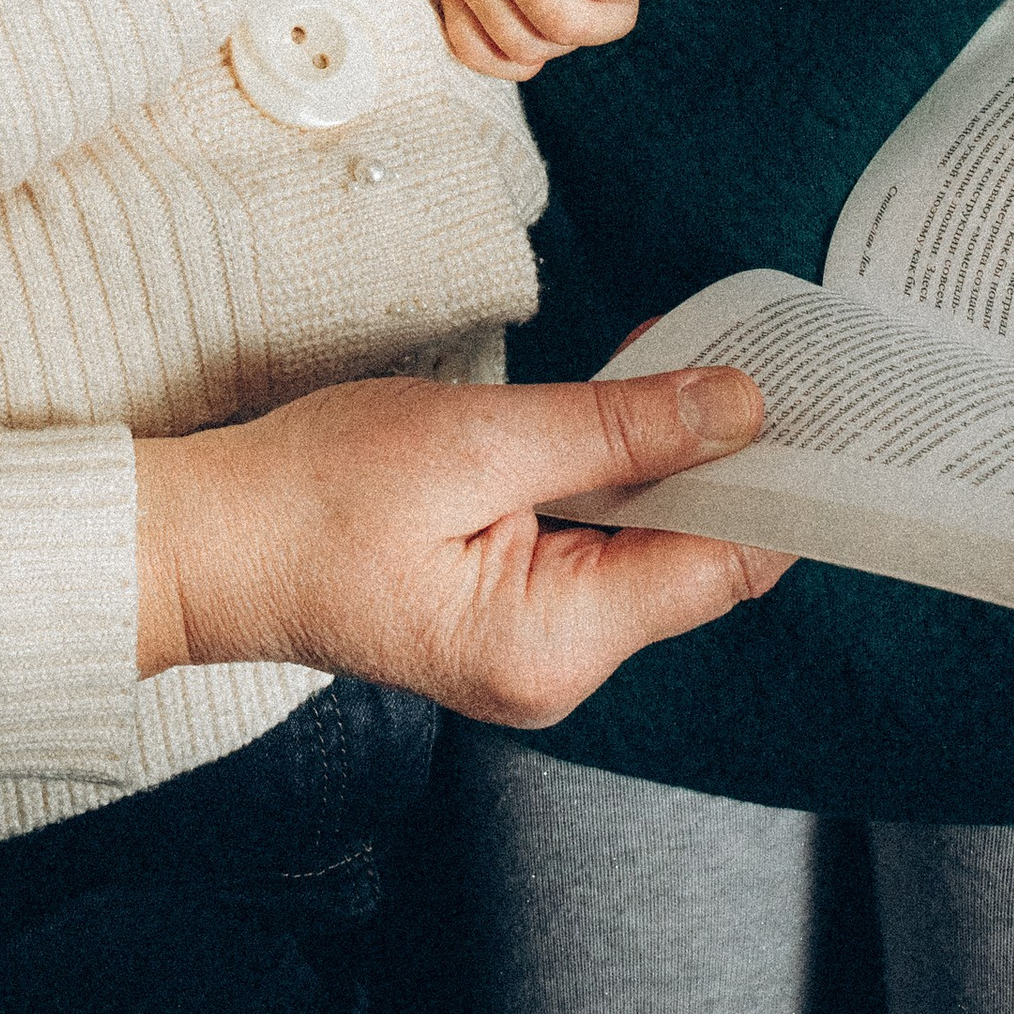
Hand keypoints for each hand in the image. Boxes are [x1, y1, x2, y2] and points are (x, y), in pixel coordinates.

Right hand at [134, 365, 787, 724]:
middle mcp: (562, 668)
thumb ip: (616, 427)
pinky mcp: (510, 618)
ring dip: (668, 455)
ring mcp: (536, 650)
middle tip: (745, 345)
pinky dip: (618, 476)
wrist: (201, 542)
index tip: (812, 390)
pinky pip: (601, 546)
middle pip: (697, 556)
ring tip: (681, 357)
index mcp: (557, 642)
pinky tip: (619, 408)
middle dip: (724, 453)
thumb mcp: (475, 438)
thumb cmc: (313, 492)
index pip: (724, 562)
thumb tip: (740, 409)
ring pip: (651, 545)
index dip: (776, 476)